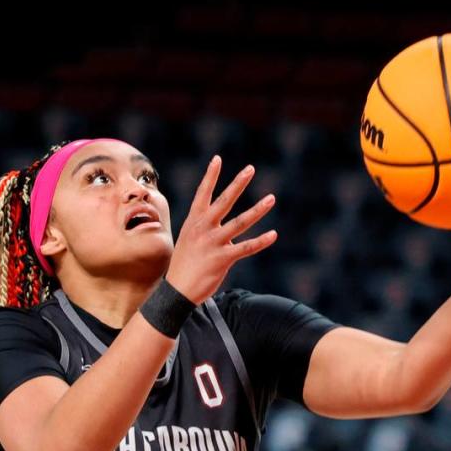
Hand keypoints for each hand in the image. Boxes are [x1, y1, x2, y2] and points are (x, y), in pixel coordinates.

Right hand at [165, 155, 277, 303]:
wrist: (176, 291)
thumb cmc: (184, 264)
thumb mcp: (188, 239)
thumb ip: (204, 228)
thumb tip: (221, 225)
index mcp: (194, 221)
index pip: (202, 193)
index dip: (210, 176)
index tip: (218, 159)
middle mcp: (203, 228)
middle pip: (224, 201)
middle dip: (238, 184)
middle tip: (250, 169)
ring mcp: (213, 243)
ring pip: (240, 222)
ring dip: (258, 210)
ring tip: (272, 198)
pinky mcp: (222, 259)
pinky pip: (246, 248)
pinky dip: (261, 241)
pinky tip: (273, 235)